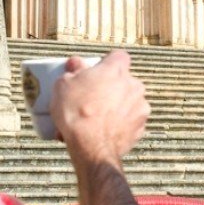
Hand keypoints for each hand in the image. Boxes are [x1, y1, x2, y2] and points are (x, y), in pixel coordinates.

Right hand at [49, 50, 148, 166]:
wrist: (91, 147)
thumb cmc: (78, 113)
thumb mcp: (63, 85)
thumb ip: (72, 71)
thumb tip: (75, 65)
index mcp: (116, 70)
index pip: (118, 56)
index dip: (106, 63)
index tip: (95, 72)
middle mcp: (133, 86)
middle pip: (122, 81)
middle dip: (109, 88)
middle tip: (90, 98)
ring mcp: (139, 108)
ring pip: (126, 103)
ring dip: (114, 108)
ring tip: (93, 119)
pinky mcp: (140, 129)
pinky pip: (128, 123)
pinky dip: (118, 126)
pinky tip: (100, 132)